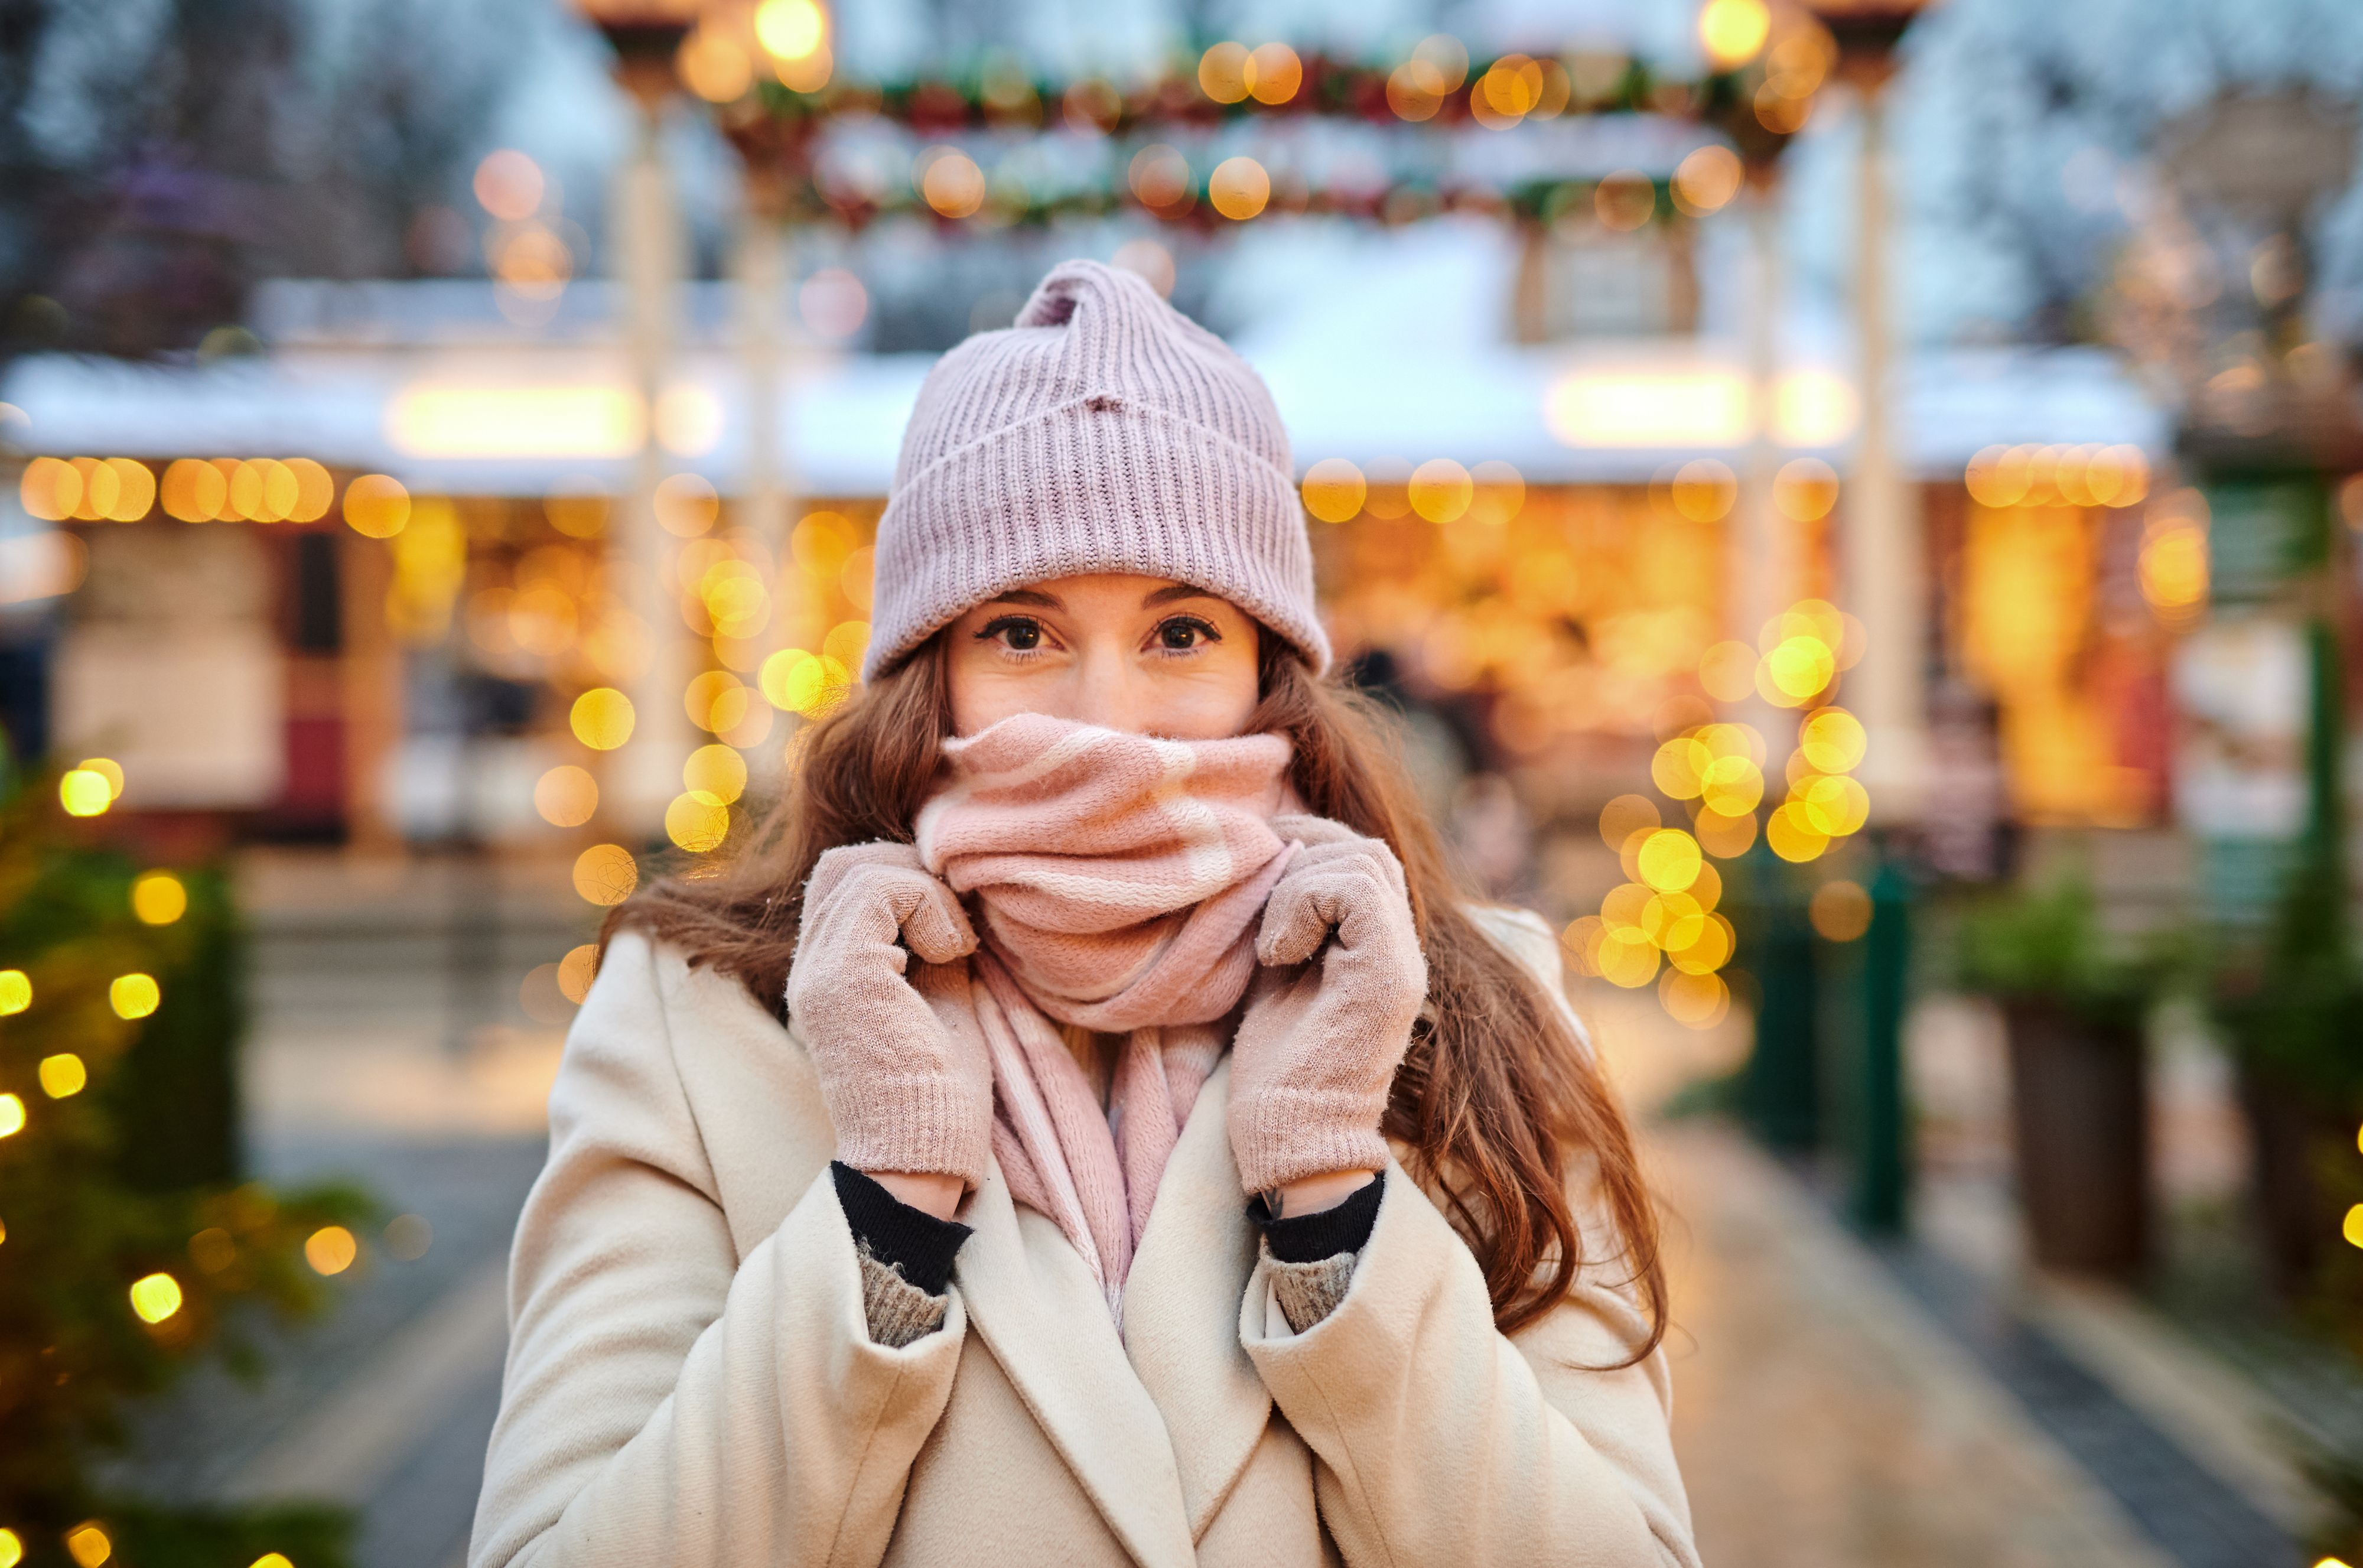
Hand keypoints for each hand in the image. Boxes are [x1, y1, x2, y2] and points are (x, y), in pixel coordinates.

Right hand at [786, 843, 991, 1192]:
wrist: (923, 1158)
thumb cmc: (941, 1093)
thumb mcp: (941, 996)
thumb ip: (932, 944)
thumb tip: (955, 893)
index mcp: (829, 974)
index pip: (846, 883)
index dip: (906, 882)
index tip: (956, 924)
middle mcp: (811, 967)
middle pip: (842, 865)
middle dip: (910, 873)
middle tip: (957, 919)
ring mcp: (820, 970)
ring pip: (859, 870)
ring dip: (924, 892)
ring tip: (957, 944)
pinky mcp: (844, 976)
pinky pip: (878, 892)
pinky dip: (927, 905)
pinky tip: (953, 951)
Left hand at [1227, 821, 1426, 1196]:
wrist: (1289, 1138)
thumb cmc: (1275, 1068)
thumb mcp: (1278, 973)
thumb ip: (1288, 919)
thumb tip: (1271, 851)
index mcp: (1379, 949)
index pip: (1362, 859)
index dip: (1308, 844)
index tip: (1255, 862)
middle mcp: (1402, 951)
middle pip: (1367, 852)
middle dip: (1304, 854)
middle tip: (1258, 894)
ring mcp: (1401, 963)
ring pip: (1365, 863)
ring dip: (1299, 887)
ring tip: (1270, 946)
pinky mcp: (1388, 977)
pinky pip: (1355, 892)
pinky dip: (1303, 906)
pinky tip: (1276, 956)